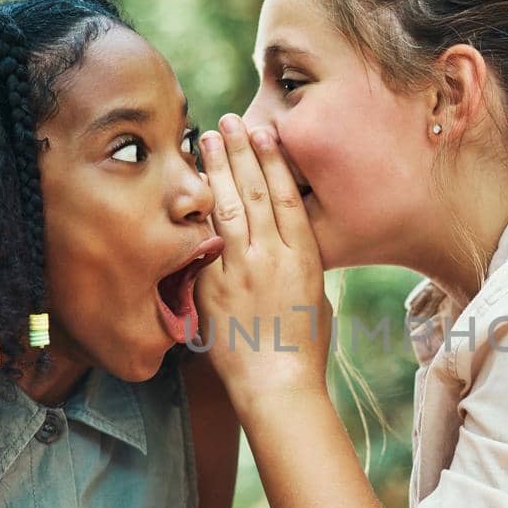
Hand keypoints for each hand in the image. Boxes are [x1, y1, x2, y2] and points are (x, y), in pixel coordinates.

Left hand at [193, 114, 331, 401]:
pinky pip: (204, 242)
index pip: (287, 197)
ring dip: (216, 169)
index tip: (265, 133)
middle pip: (256, 192)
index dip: (275, 161)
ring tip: (205, 138)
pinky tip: (191, 187)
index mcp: (305, 259)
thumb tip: (291, 244)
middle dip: (241, 152)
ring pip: (230, 208)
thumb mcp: (316, 299)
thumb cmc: (304, 350)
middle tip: (228, 121)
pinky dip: (198, 211)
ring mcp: (242, 271)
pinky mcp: (214, 288)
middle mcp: (273, 257)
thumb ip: (303, 266)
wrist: (278, 386)